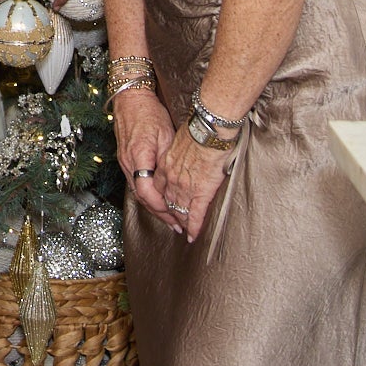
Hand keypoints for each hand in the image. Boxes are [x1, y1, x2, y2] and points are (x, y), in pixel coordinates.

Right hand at [111, 87, 177, 233]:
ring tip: (171, 219)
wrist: (130, 97)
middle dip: (161, 214)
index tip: (177, 216)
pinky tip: (158, 201)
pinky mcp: (125, 160)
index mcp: (139, 155)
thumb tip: (176, 182)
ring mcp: (124, 162)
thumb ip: (168, 159)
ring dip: (154, 207)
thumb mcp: (166, 134)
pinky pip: (136, 184)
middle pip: (142, 197)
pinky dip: (148, 196)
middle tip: (178, 225)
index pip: (147, 191)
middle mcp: (128, 162)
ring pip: (138, 192)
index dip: (162, 207)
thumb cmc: (148, 112)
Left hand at [159, 125, 233, 241]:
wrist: (207, 131)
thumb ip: (177, 151)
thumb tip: (182, 152)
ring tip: (185, 231)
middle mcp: (170, 178)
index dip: (162, 198)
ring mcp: (184, 187)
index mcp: (165, 165)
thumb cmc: (196, 130)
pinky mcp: (200, 192)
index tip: (165, 204)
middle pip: (167, 201)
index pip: (159, 187)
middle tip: (174, 223)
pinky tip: (194, 234)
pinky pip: (195, 214)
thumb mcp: (178, 139)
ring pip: (179, 210)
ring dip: (182, 222)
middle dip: (170, 214)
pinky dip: (194, 226)